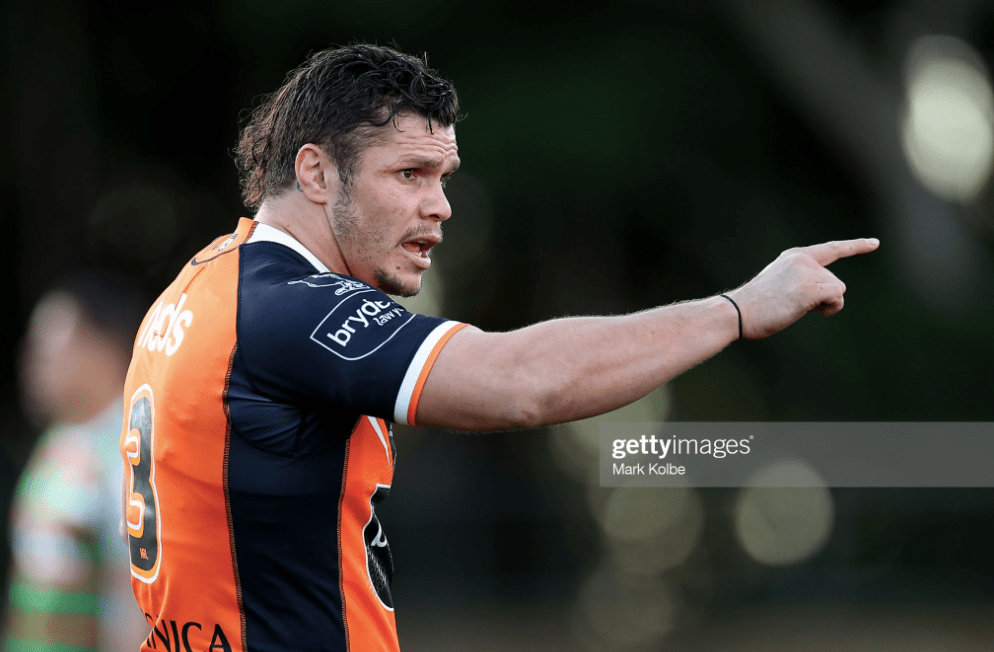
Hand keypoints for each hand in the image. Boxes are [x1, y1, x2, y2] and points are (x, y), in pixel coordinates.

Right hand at [727, 238, 878, 339]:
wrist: (737, 312)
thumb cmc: (756, 307)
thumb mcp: (781, 285)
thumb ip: (804, 282)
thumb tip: (830, 296)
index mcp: (795, 256)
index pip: (831, 249)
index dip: (855, 247)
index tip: (874, 243)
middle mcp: (803, 259)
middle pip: (835, 280)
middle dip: (822, 298)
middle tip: (791, 304)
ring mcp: (807, 271)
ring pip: (838, 289)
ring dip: (824, 304)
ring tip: (794, 307)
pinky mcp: (811, 286)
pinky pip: (837, 297)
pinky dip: (828, 308)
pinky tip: (804, 310)